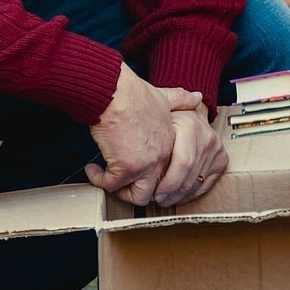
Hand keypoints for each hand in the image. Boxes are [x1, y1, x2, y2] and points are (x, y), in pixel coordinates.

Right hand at [85, 65, 177, 204]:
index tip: (133, 174)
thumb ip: (180, 100)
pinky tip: (91, 169)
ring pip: (138, 196)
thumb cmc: (132, 93)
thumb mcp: (163, 96)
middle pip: (156, 191)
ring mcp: (146, 165)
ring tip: (106, 179)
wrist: (114, 92)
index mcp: (170, 145)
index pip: (166, 173)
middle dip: (136, 191)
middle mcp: (162, 158)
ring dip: (119, 191)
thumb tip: (198, 96)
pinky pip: (111, 185)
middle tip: (119, 184)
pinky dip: (98, 180)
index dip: (149, 177)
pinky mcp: (126, 168)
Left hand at [144, 107, 229, 207]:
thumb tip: (125, 138)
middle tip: (157, 199)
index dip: (169, 183)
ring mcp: (216, 151)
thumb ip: (143, 125)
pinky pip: (205, 185)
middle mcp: (206, 139)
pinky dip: (190, 195)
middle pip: (189, 177)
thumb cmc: (169, 115)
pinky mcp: (221, 161)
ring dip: (179, 196)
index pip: (183, 163)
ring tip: (164, 199)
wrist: (191, 111)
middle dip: (171, 193)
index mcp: (191, 127)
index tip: (154, 193)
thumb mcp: (157, 114)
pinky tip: (177, 196)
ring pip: (196, 184)